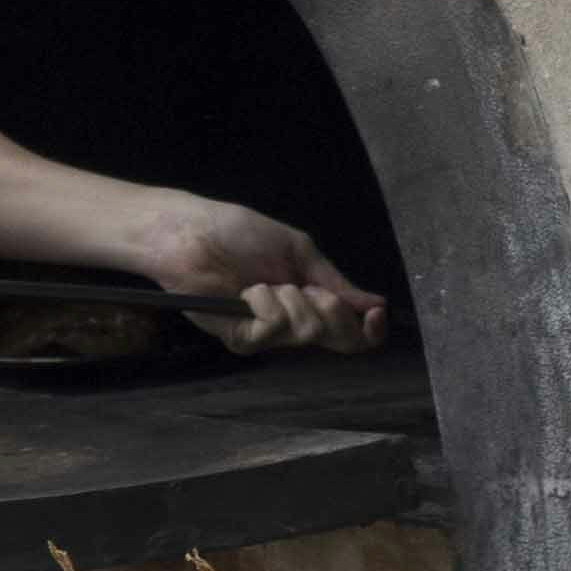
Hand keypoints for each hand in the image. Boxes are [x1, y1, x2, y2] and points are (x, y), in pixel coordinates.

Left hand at [126, 196, 383, 358]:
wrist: (192, 232)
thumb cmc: (239, 233)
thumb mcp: (299, 251)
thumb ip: (336, 282)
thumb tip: (376, 304)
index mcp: (308, 303)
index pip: (349, 332)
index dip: (368, 330)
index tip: (377, 314)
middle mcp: (292, 324)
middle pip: (337, 339)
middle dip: (332, 309)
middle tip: (307, 287)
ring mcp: (267, 335)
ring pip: (307, 333)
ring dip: (293, 299)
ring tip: (265, 282)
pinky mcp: (242, 338)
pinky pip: (273, 328)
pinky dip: (266, 302)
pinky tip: (247, 291)